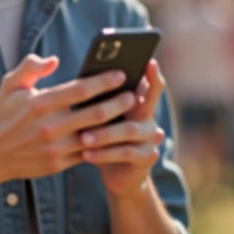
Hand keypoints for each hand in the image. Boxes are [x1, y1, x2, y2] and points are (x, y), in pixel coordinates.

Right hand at [0, 54, 136, 184]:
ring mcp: (55, 148)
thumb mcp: (11, 85)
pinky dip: (104, 145)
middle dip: (119, 103)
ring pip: (96, 136)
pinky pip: (88, 154)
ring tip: (130, 115)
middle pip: (95, 114)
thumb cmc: (4, 114)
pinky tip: (116, 135)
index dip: (104, 81)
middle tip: (134, 94)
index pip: (81, 89)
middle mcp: (49, 126)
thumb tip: (55, 60)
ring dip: (116, 126)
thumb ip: (31, 66)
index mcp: (40, 103)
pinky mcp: (58, 164)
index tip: (121, 74)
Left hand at [78, 59, 167, 197]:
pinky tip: (86, 154)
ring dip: (104, 134)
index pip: (149, 82)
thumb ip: (97, 100)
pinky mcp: (147, 156)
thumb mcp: (98, 117)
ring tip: (83, 137)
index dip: (152, 73)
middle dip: (128, 97)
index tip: (148, 61)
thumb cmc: (101, 138)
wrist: (115, 173)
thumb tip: (82, 80)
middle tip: (111, 96)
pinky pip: (126, 152)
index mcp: (138, 101)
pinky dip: (104, 153)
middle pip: (148, 101)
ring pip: (130, 130)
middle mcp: (148, 116)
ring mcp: (151, 137)